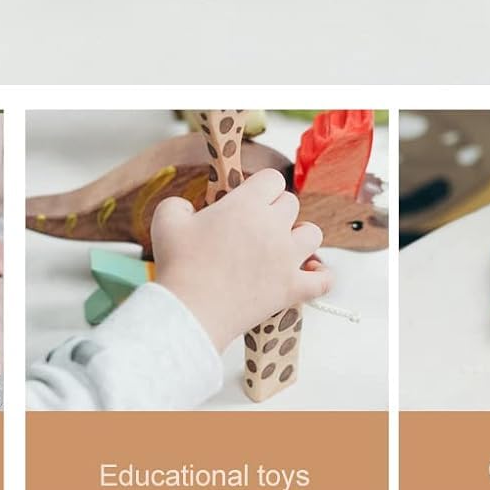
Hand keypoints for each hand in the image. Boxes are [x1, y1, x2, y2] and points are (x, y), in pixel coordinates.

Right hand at [151, 169, 332, 351]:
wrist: (191, 311)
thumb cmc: (179, 264)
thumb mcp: (167, 218)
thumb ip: (180, 203)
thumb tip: (190, 210)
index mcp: (246, 204)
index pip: (272, 179)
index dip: (260, 186)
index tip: (249, 197)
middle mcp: (273, 227)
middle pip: (291, 203)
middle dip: (275, 209)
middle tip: (256, 224)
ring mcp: (287, 259)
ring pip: (313, 234)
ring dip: (299, 236)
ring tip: (282, 245)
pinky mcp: (292, 289)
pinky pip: (323, 280)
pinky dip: (320, 276)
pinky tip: (308, 273)